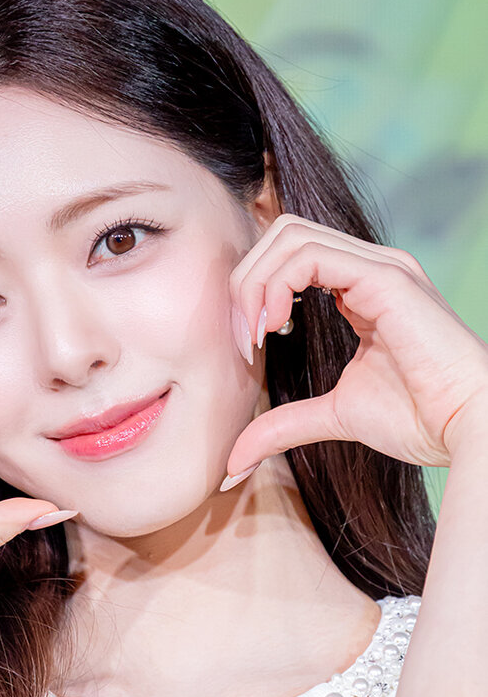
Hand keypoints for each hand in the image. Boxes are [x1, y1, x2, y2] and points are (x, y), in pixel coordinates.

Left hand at [223, 214, 487, 486]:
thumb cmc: (418, 419)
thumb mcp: (332, 416)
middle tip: (240, 339)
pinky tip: (272, 326)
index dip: (252, 291)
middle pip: (282, 234)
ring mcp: (380, 267)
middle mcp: (370, 267)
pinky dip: (275, 285)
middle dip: (244, 281)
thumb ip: (282, 425)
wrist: (467, 428)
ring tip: (253, 335)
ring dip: (255, 283)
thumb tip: (232, 462)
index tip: (244, 347)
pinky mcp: (385, 278)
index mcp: (361, 288)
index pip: (289, 255)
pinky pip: (310, 255)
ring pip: (290, 235)